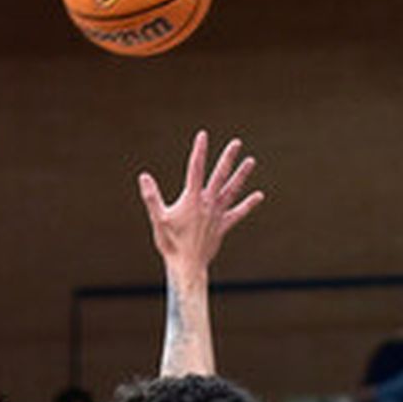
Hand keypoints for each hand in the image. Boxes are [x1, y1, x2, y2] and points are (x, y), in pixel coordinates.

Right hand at [137, 130, 263, 279]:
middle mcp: (207, 203)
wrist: (187, 266)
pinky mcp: (223, 226)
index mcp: (191, 199)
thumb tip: (144, 176)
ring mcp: (217, 214)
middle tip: (237, 143)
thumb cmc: (171, 243)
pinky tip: (259, 195)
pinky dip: (248, 205)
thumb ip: (151, 196)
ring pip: (232, 191)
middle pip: (220, 176)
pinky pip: (238, 213)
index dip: (199, 151)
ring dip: (241, 175)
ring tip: (251, 161)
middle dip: (228, 158)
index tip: (203, 135)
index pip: (195, 169)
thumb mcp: (158, 218)